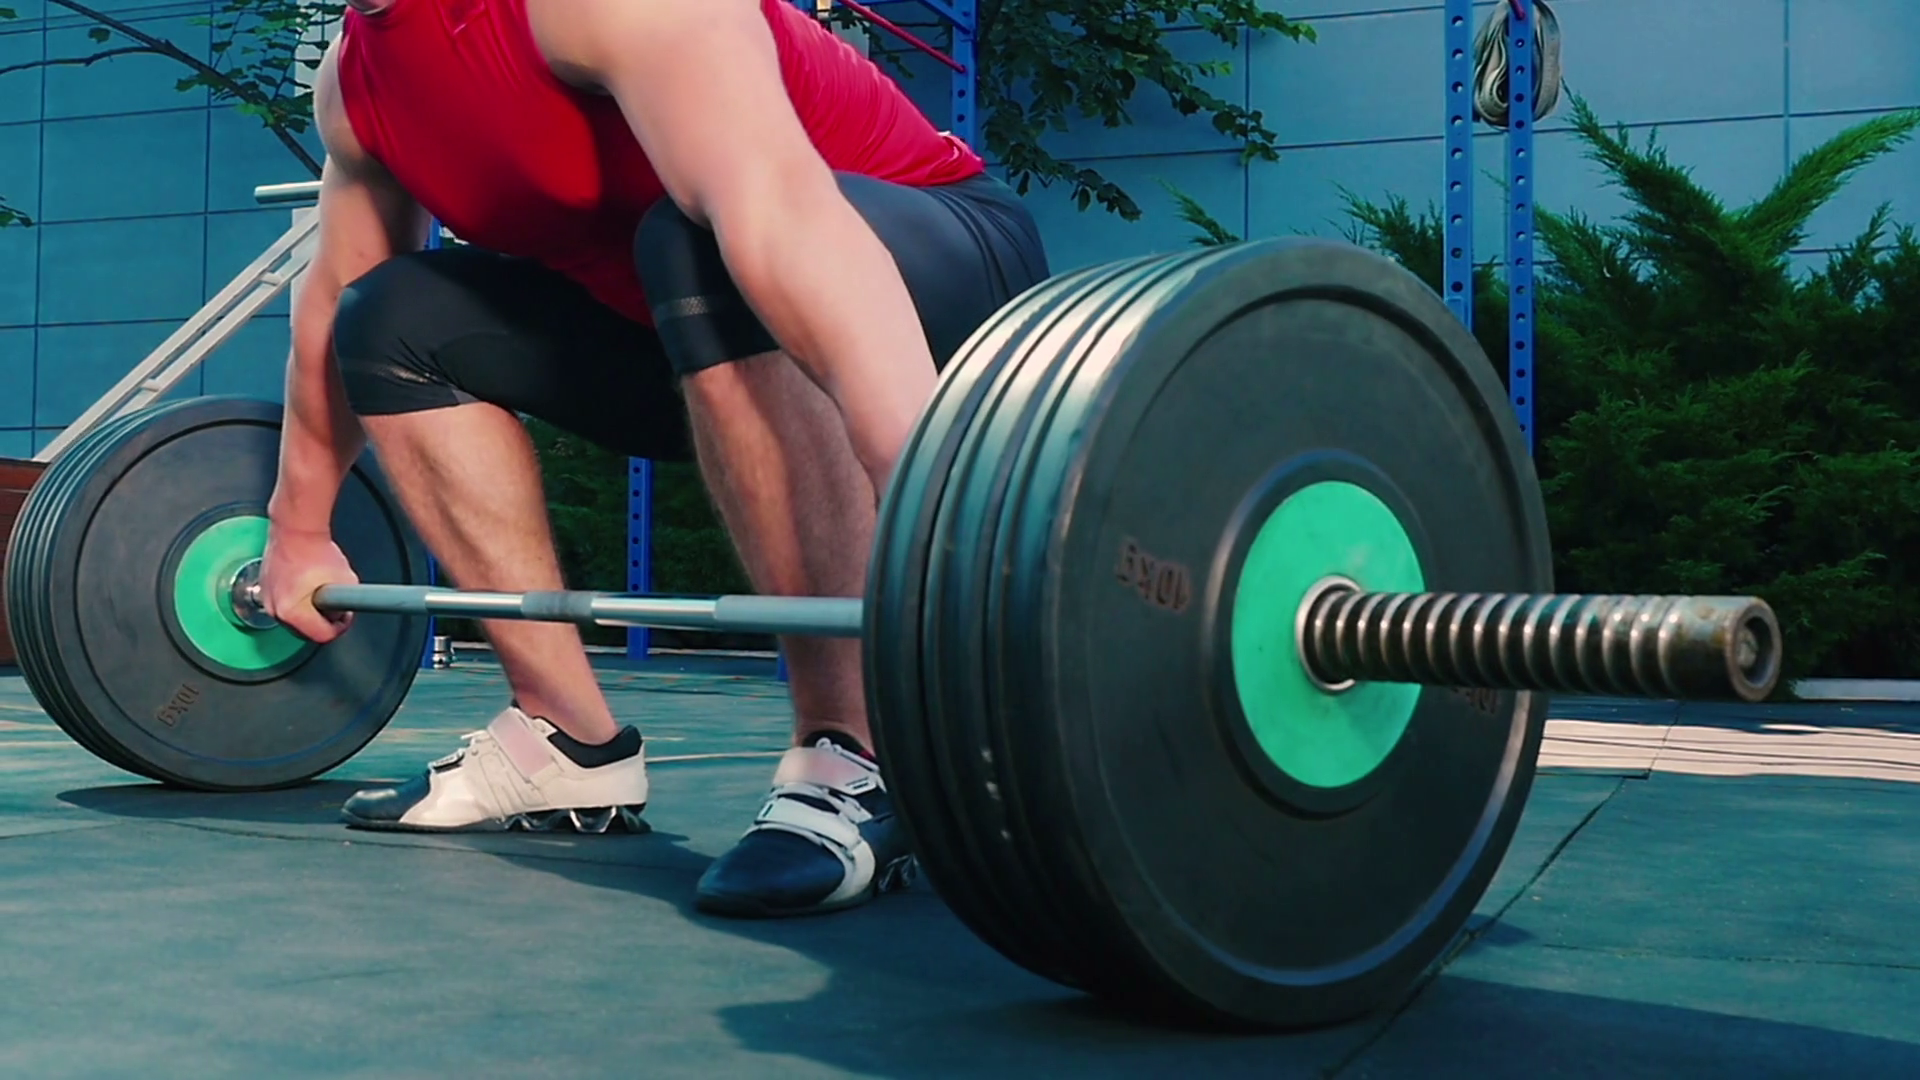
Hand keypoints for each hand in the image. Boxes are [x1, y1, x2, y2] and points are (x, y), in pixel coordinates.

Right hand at [259, 525, 359, 642]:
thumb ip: (348, 603)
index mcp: (292, 612)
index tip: (346, 617)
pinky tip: (307, 584)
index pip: (322, 636)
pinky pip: (284, 603)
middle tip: (336, 605)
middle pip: (305, 631)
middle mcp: (274, 609)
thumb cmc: (316, 550)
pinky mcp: (264, 588)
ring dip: (310, 611)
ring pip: (294, 619)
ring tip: (321, 591)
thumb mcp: (346, 581)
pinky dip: (297, 599)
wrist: (296, 528)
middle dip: (323, 620)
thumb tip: (344, 612)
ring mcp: (266, 599)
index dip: (340, 627)